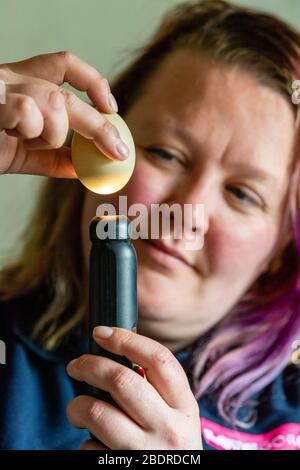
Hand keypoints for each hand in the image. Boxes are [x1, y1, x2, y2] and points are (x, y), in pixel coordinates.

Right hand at [0, 52, 128, 176]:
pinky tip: (16, 133)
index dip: (93, 82)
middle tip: (118, 151)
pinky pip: (26, 109)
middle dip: (100, 127)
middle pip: (69, 95)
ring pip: (55, 103)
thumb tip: (85, 168)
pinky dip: (32, 129)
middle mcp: (12, 78)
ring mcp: (0, 88)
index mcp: (21, 82)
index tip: (111, 107)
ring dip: (52, 135)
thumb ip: (54, 158)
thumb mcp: (23, 154)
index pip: (64, 64)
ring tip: (27, 140)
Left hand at [66, 326, 201, 449]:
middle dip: (90, 365)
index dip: (126, 339)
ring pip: (96, 411)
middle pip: (121, 379)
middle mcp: (169, 429)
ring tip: (77, 409)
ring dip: (76, 405)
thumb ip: (157, 388)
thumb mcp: (177, 416)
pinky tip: (94, 442)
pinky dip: (85, 440)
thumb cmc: (170, 448)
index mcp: (186, 406)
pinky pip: (89, 447)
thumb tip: (118, 353)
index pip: (158, 359)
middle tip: (76, 365)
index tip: (101, 333)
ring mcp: (145, 453)